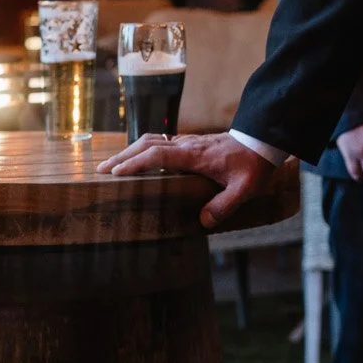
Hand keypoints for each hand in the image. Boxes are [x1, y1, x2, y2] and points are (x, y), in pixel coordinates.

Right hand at [99, 130, 273, 227]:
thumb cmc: (253, 164)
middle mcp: (186, 145)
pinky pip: (159, 143)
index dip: (135, 164)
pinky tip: (136, 161)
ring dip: (129, 152)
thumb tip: (203, 221)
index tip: (115, 173)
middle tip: (100, 170)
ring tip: (111, 166)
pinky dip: (142, 150)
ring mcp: (187, 142)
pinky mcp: (190, 143)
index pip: (157, 156)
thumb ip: (224, 205)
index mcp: (195, 155)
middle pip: (146, 145)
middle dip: (122, 157)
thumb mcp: (244, 188)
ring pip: (151, 141)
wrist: (262, 141)